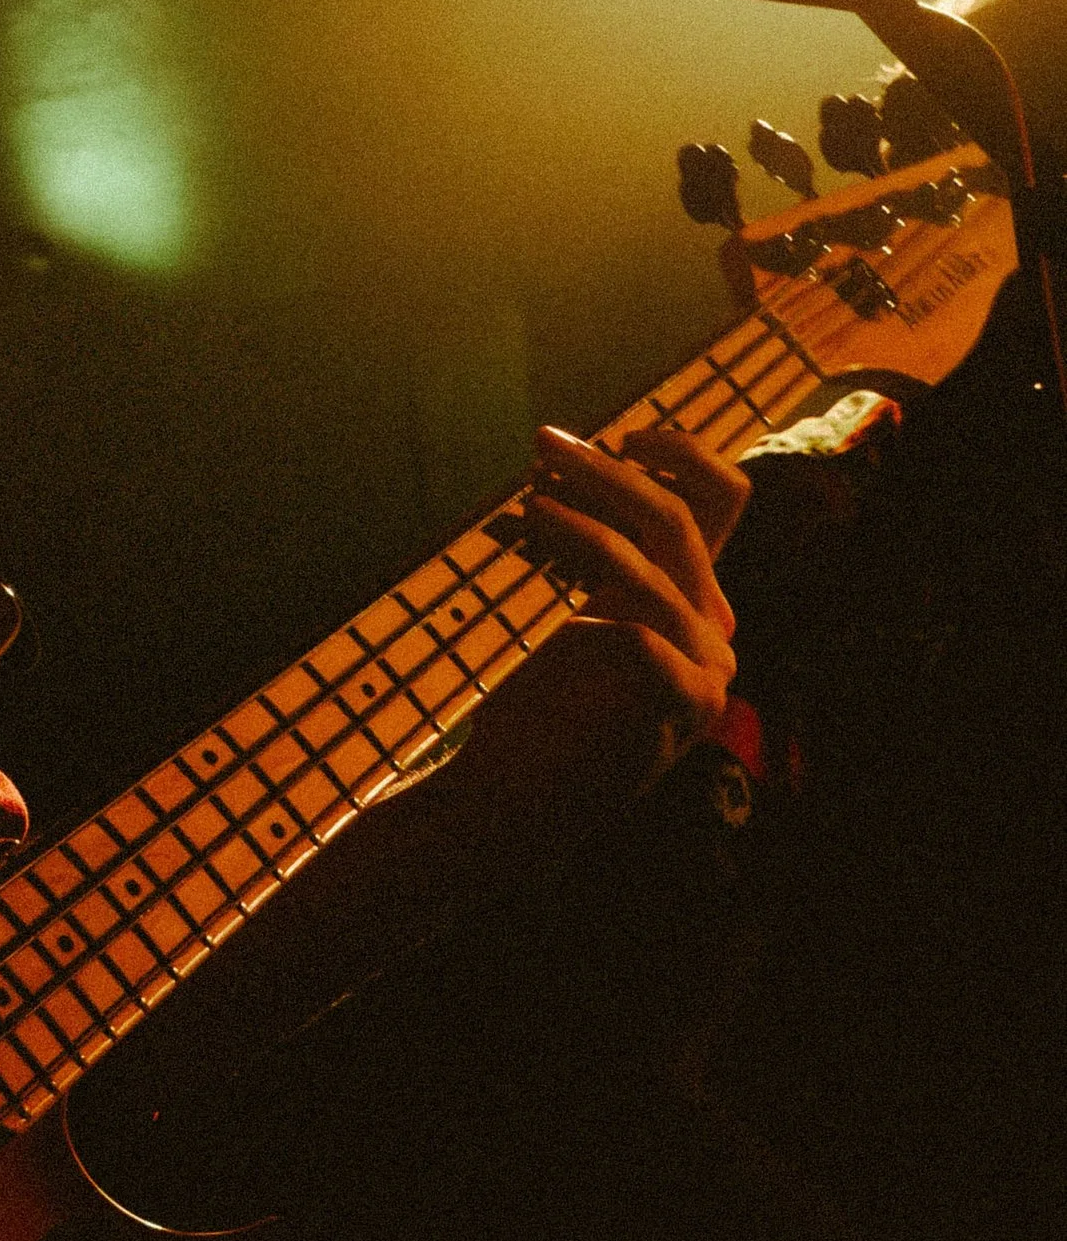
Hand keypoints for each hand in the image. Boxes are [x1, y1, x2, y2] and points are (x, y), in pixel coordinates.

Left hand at [457, 419, 745, 815]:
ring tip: (524, 507)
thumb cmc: (540, 711)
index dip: (680, 454)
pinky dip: (580, 598)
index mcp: (695, 604)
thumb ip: (598, 555)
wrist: (516, 805)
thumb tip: (568, 458)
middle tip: (542, 444)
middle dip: (607, 472)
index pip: (724, 501)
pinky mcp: (681, 706)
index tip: (618, 434)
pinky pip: (636, 631)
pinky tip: (545, 601)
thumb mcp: (579, 617)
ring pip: (649, 564)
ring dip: (580, 523)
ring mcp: (706, 673)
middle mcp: (712, 632)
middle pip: (680, 520)